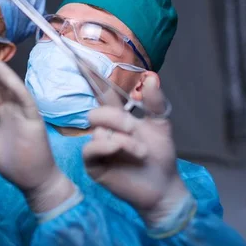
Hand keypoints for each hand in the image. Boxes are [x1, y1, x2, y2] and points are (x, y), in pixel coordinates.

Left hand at [0, 47, 74, 212]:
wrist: (34, 181)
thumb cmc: (15, 164)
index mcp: (7, 112)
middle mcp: (17, 107)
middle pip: (0, 82)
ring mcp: (26, 111)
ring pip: (11, 85)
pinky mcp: (35, 118)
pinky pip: (24, 98)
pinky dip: (14, 86)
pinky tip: (2, 75)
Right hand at [84, 77, 189, 225]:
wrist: (164, 186)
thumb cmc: (161, 156)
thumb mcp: (161, 125)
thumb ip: (155, 102)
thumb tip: (151, 78)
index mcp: (119, 117)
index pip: (102, 94)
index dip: (92, 78)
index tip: (81, 60)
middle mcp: (106, 129)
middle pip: (99, 111)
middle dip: (117, 118)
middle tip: (134, 130)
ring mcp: (98, 147)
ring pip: (99, 130)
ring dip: (123, 138)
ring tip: (140, 151)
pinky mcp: (94, 165)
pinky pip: (91, 148)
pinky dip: (109, 146)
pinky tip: (124, 150)